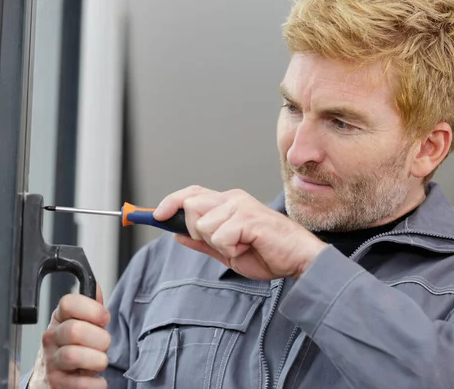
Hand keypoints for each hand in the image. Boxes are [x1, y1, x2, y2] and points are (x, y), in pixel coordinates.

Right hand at [29, 285, 110, 388]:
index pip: (68, 302)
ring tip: (100, 362)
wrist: (55, 377)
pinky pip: (78, 383)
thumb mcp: (84, 322)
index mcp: (60, 317)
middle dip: (100, 339)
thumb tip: (96, 288)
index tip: (104, 318)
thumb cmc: (76, 345)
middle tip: (104, 345)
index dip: (92, 309)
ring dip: (97, 360)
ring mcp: (52, 361)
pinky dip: (95, 383)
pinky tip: (97, 380)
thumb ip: (91, 306)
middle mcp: (52, 337)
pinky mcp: (56, 383)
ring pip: (73, 356)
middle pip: (74, 330)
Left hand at [154, 186, 327, 280]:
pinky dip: (231, 248)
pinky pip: (220, 237)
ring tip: (241, 244)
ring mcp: (241, 206)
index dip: (170, 202)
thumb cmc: (268, 252)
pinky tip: (249, 246)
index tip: (155, 215)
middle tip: (221, 242)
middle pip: (190, 205)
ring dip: (218, 243)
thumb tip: (176, 235)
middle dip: (195, 229)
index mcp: (227, 202)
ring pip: (203, 225)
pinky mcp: (248, 218)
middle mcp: (232, 199)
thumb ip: (202, 242)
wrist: (298, 259)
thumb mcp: (227, 251)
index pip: (191, 194)